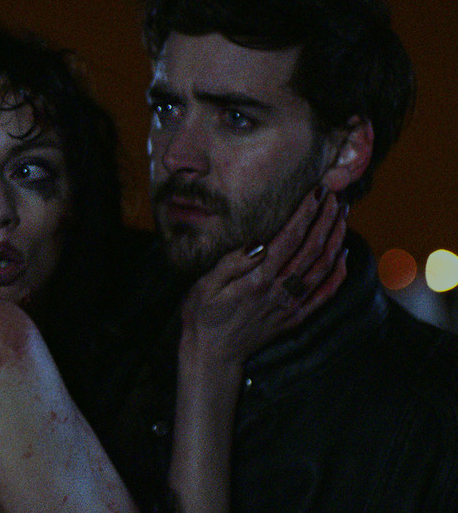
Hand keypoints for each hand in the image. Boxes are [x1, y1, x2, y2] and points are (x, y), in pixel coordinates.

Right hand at [180, 188, 347, 367]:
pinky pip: (325, 295)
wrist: (212, 355)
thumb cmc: (202, 316)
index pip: (288, 240)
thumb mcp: (205, 285)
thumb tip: (257, 242)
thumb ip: (231, 263)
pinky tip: (344, 255)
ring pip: (323, 268)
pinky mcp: (295, 318)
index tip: (316, 192)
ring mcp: (290, 306)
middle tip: (335, 196)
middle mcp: (278, 292)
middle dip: (326, 220)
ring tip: (342, 216)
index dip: (305, 214)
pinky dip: (338, 274)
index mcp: (256, 281)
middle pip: (312, 250)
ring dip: (336, 240)